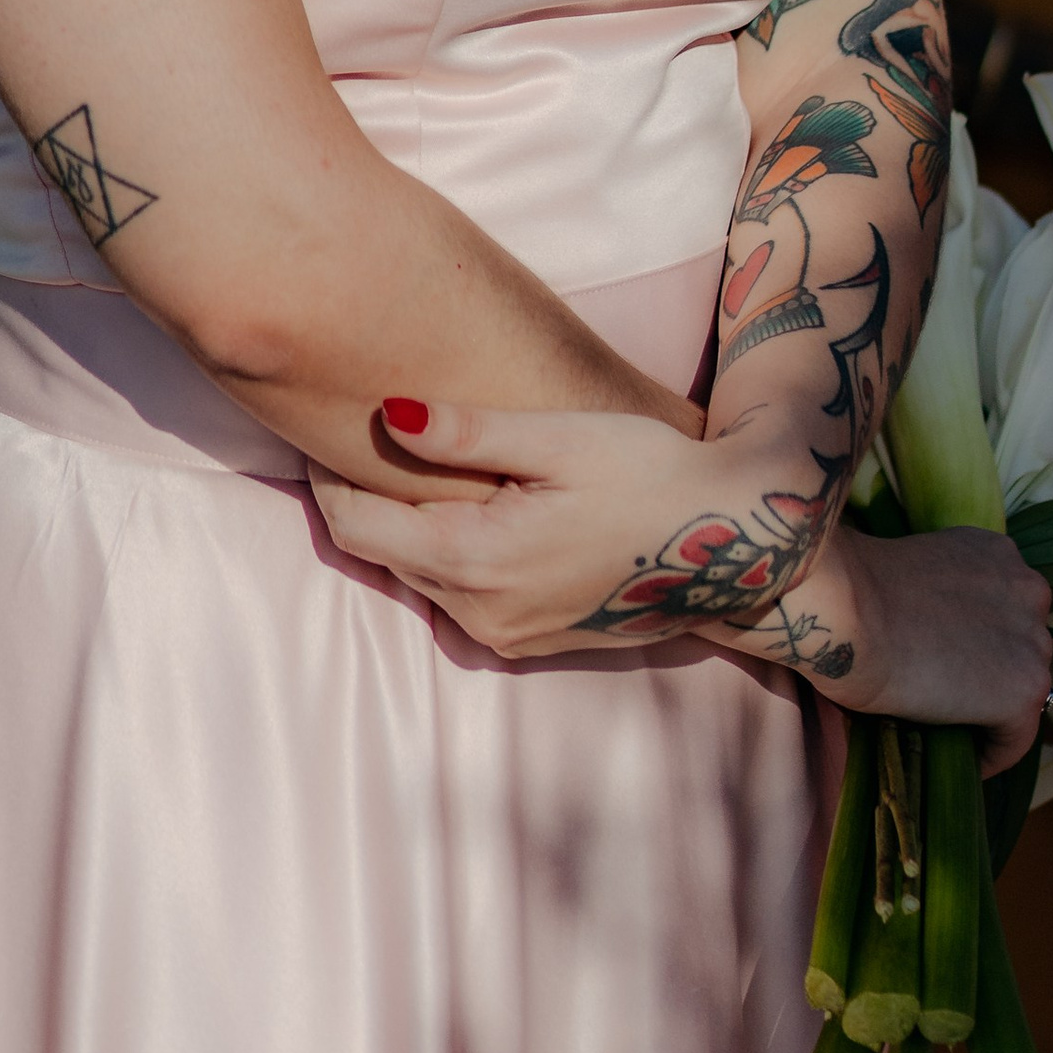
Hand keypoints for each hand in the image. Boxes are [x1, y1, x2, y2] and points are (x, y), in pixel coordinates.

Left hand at [309, 399, 821, 663]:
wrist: (736, 543)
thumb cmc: (650, 472)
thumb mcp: (558, 438)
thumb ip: (467, 433)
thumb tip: (385, 412)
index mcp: (476, 561)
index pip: (356, 529)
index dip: (326, 478)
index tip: (317, 428)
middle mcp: (480, 614)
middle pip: (381, 556)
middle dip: (358, 499)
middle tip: (350, 437)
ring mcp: (507, 636)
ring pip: (419, 578)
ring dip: (403, 528)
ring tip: (404, 464)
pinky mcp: (532, 640)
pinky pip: (459, 596)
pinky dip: (445, 553)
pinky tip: (467, 507)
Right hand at [764, 524, 1052, 776]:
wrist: (850, 611)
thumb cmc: (855, 592)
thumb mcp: (915, 573)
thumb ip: (944, 597)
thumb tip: (935, 635)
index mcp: (998, 552)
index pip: (1005, 612)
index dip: (979, 645)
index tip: (951, 669)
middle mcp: (1027, 587)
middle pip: (1019, 648)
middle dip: (988, 673)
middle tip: (947, 700)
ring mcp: (1033, 639)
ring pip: (1019, 691)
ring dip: (989, 710)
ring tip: (950, 731)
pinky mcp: (1025, 689)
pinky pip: (1015, 738)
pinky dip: (991, 755)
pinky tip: (961, 762)